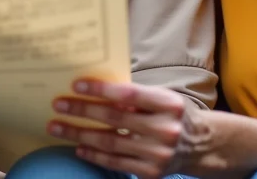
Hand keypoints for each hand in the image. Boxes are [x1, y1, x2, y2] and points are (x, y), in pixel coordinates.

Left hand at [49, 79, 228, 178]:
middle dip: (82, 111)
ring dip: (79, 134)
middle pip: (115, 119)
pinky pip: (115, 163)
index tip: (76, 86)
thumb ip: (133, 95)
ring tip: (57, 127)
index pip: (128, 95)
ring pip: (110, 143)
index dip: (101, 90)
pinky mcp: (151, 172)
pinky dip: (94, 154)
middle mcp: (165, 130)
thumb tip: (94, 87)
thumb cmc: (171, 114)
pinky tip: (78, 146)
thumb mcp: (160, 98)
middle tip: (58, 105)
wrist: (199, 145)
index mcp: (168, 104)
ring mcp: (158, 154)